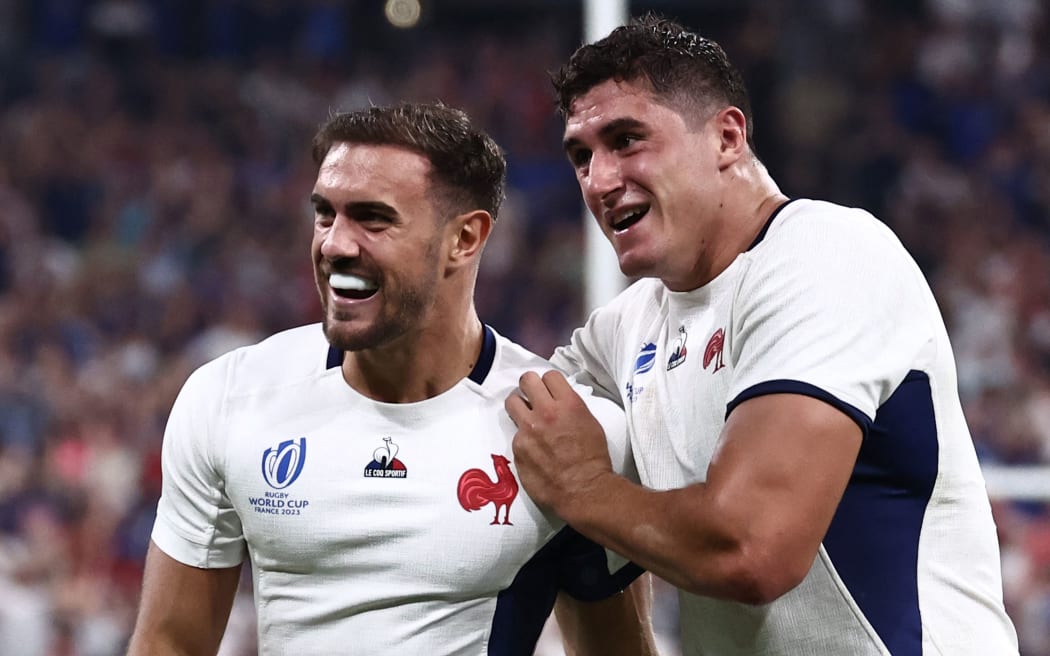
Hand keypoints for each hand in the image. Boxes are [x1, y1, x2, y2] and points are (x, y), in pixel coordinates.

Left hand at [505, 370, 614, 519]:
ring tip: (526, 418)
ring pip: (512, 402)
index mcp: (568, 404)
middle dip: (529, 387)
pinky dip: (523, 438)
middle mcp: (545, 412)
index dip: (549, 383)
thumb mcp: (590, 423)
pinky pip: (515, 434)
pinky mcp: (517, 447)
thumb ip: (569, 407)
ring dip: (518, 407)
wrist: (584, 490)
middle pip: (526, 381)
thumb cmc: (593, 458)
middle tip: (532, 398)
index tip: (549, 391)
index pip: (549, 375)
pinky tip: (533, 450)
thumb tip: (556, 401)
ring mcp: (528, 430)